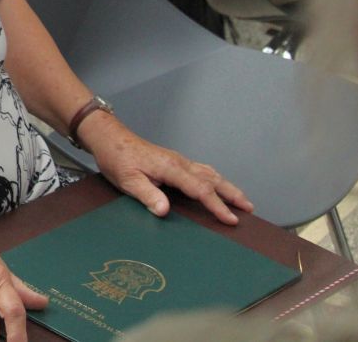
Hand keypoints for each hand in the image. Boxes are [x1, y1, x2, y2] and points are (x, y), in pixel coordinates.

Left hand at [84, 112, 253, 224]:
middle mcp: (178, 162)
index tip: (231, 219)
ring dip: (226, 186)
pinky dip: (214, 178)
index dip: (217, 205)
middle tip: (249, 208)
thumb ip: (147, 195)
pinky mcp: (173, 160)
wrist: (108, 137)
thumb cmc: (116, 157)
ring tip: (241, 199)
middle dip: (232, 194)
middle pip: (212, 179)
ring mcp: (177, 160)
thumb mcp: (128, 180)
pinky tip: (216, 183)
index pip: (200, 190)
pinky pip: (200, 169)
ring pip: (209, 173)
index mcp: (170, 168)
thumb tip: (165, 211)